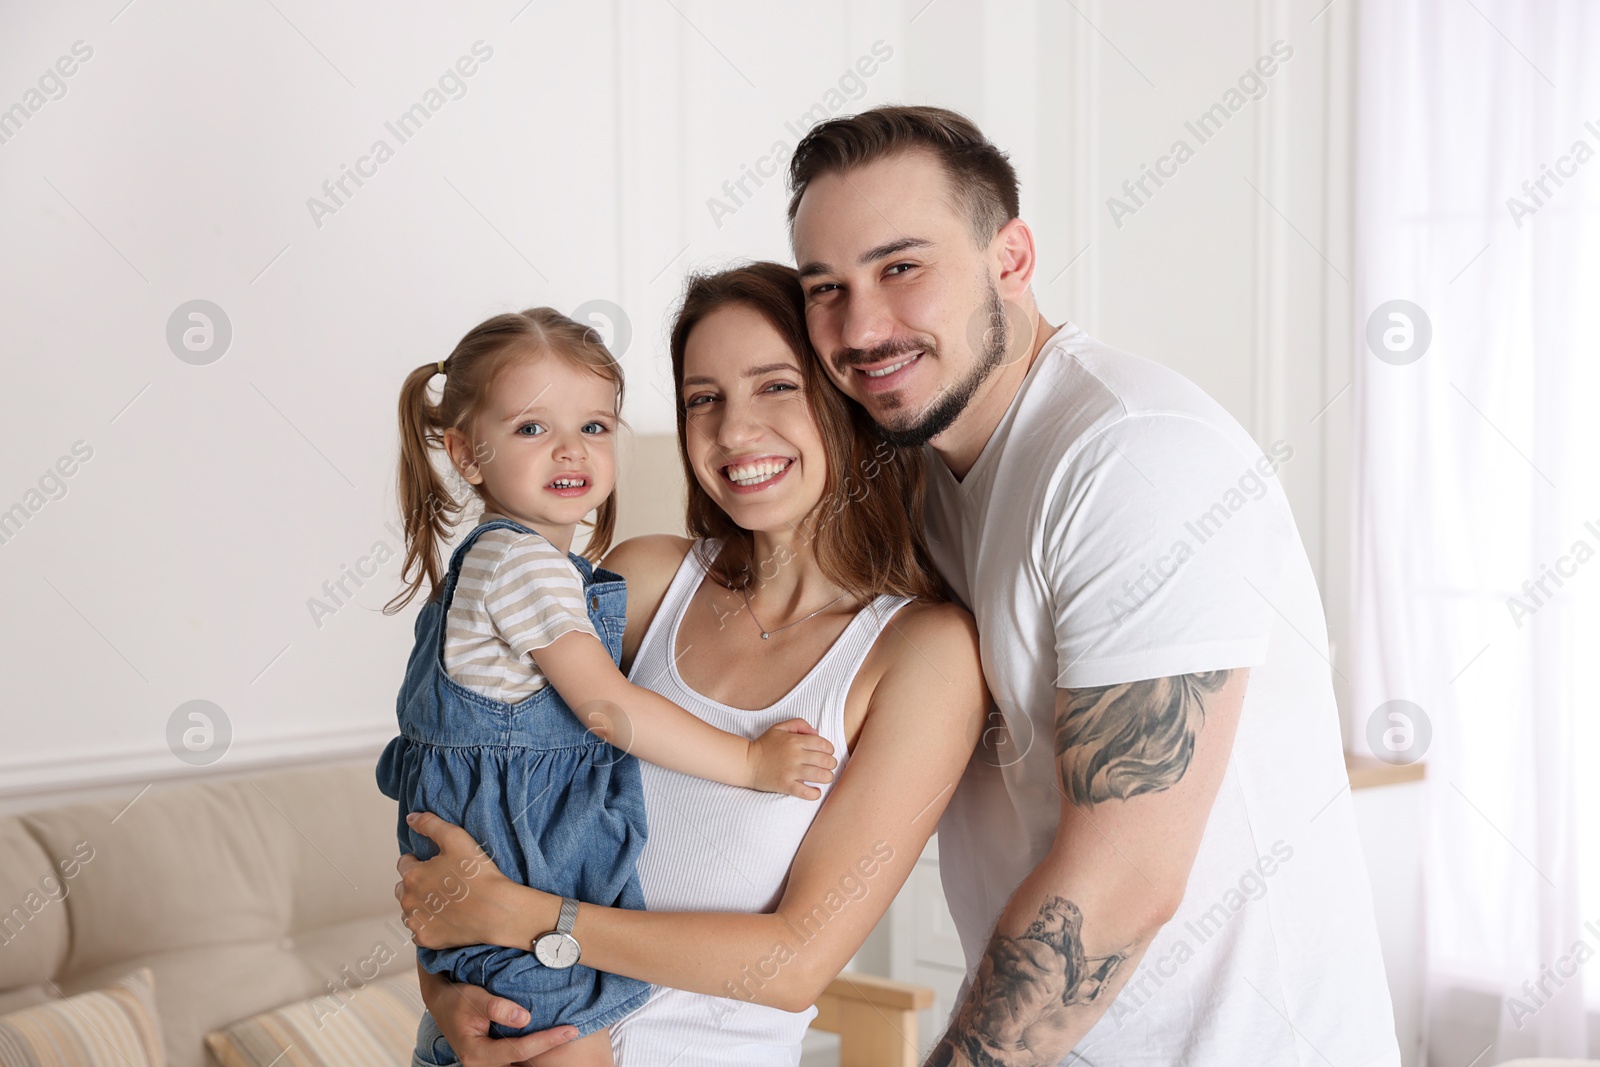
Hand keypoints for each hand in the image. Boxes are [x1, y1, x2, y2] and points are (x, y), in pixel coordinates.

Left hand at [397, 812, 523, 949]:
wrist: (496, 911)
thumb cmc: (477, 874)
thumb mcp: (456, 838)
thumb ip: (430, 824)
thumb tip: (411, 817)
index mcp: (412, 875)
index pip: (404, 863)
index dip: (420, 861)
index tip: (438, 865)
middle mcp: (407, 901)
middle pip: (403, 889)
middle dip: (417, 885)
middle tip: (442, 884)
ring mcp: (416, 922)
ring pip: (410, 911)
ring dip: (421, 906)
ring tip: (445, 902)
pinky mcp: (426, 939)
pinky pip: (419, 931)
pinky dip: (429, 925)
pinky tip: (446, 919)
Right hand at [419, 969, 577, 1066]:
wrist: (442, 1002)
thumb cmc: (457, 998)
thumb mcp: (474, 998)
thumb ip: (498, 1008)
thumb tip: (525, 1018)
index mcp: (477, 1053)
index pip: (521, 1049)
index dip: (548, 1040)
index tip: (571, 1030)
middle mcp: (482, 1065)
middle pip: (524, 1063)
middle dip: (549, 1054)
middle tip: (573, 1038)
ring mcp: (488, 1065)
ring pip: (522, 1065)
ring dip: (542, 1056)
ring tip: (566, 1039)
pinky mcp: (494, 1060)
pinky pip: (517, 1060)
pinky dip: (533, 1054)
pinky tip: (550, 1042)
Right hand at [746, 718, 836, 798]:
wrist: (746, 762)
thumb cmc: (764, 744)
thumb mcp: (780, 727)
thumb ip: (799, 724)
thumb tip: (816, 732)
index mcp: (795, 740)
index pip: (823, 744)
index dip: (830, 749)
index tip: (828, 753)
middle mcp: (795, 755)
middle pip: (825, 760)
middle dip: (831, 763)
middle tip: (829, 766)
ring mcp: (790, 771)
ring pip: (820, 775)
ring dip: (827, 777)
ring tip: (825, 777)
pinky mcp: (785, 785)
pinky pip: (806, 792)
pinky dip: (815, 793)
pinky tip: (815, 791)